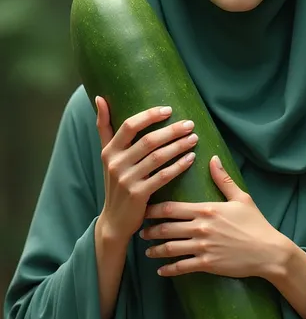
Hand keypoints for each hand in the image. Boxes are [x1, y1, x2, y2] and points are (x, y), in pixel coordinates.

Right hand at [96, 97, 197, 242]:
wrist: (114, 220)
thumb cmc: (115, 182)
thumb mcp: (106, 155)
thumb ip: (104, 127)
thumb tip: (99, 97)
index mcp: (109, 150)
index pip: (129, 126)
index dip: (150, 116)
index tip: (169, 110)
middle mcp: (116, 163)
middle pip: (148, 141)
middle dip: (171, 131)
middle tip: (190, 124)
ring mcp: (127, 180)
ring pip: (158, 158)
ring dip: (178, 146)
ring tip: (194, 138)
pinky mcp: (138, 195)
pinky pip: (163, 176)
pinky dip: (178, 166)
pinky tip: (191, 159)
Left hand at [140, 155, 291, 278]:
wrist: (268, 251)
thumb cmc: (255, 224)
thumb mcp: (241, 198)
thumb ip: (223, 179)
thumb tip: (213, 159)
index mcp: (206, 209)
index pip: (171, 208)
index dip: (154, 209)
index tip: (144, 209)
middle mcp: (200, 228)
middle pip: (166, 228)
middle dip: (150, 230)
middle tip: (140, 230)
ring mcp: (202, 247)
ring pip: (170, 248)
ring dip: (155, 250)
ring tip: (147, 251)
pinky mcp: (207, 264)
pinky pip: (182, 267)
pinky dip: (169, 269)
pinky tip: (161, 270)